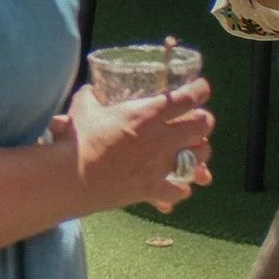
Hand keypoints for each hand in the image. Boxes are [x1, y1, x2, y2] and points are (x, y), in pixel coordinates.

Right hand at [63, 75, 212, 215]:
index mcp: (146, 114)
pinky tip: (179, 185)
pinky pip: (181, 189)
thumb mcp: (84, 107)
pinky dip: (182, 187)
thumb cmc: (78, 139)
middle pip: (202, 125)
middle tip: (199, 119)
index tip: (201, 88)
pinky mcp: (154, 188)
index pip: (187, 98)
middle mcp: (161, 138)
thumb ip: (91, 96)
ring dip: (200, 152)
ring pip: (199, 157)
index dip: (200, 90)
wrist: (73, 176)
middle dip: (204, 121)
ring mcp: (160, 165)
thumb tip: (90, 89)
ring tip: (194, 150)